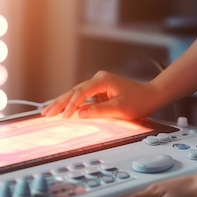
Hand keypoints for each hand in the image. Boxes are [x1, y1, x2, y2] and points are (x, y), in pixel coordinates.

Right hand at [41, 70, 158, 118]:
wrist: (150, 96)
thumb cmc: (138, 101)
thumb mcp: (119, 109)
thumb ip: (98, 111)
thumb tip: (79, 113)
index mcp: (102, 80)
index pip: (81, 93)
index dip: (71, 105)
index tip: (63, 116)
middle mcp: (97, 80)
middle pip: (73, 92)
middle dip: (59, 103)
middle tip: (45, 114)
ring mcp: (97, 86)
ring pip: (75, 94)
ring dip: (62, 104)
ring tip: (47, 112)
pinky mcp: (98, 92)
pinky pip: (81, 98)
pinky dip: (71, 105)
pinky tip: (60, 110)